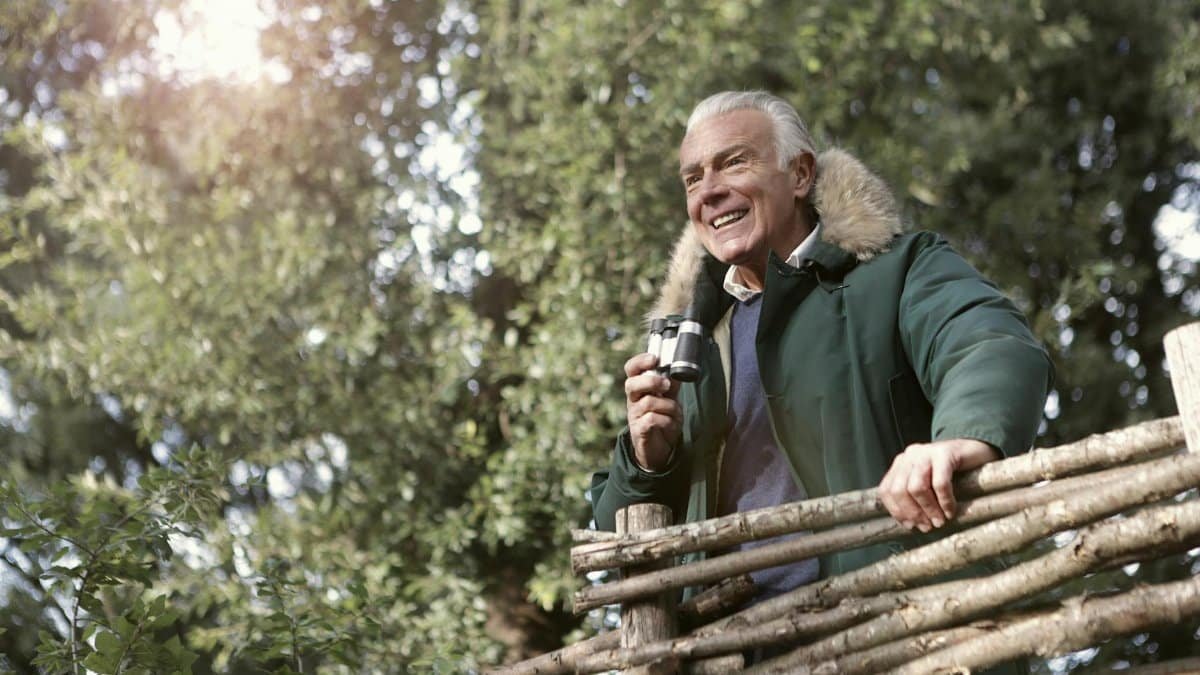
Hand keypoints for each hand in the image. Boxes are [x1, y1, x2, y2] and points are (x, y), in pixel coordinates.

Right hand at [624, 352, 681, 470]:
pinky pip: (652, 419)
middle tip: (666, 385)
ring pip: (648, 402)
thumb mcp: (669, 399)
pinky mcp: (639, 430)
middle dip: (651, 381)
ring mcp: (634, 415)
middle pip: (631, 384)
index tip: (654, 358)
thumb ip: (672, 384)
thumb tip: (678, 368)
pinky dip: (666, 421)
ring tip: (674, 412)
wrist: (659, 449)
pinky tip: (670, 424)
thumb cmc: (662, 420)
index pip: (631, 369)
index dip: (640, 361)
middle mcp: (633, 400)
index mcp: (639, 388)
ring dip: (667, 406)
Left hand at [878, 438, 998, 532]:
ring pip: (916, 487)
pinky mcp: (945, 453)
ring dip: (928, 509)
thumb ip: (915, 498)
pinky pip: (940, 483)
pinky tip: (950, 511)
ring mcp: (926, 452)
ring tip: (940, 521)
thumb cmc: (954, 473)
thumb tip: (910, 524)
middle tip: (927, 527)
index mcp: (901, 463)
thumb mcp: (928, 484)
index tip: (910, 526)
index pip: (886, 490)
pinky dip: (944, 501)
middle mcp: (910, 455)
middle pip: (898, 490)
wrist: (978, 450)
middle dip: (912, 513)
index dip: (896, 511)